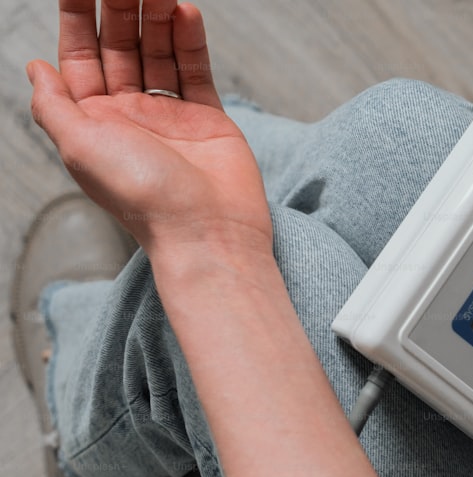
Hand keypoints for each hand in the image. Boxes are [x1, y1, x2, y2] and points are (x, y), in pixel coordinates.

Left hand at [27, 0, 270, 261]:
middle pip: (120, 47)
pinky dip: (190, 41)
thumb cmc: (143, 197)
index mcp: (93, 122)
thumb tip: (35, 66)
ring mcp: (170, 116)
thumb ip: (53, 105)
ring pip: (159, 53)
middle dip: (121, 10)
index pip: (80, 55)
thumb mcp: (79, 147)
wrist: (207, 230)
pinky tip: (186, 13)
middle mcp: (130, 115)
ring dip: (157, 18)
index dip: (78, 17)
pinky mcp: (208, 119)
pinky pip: (195, 71)